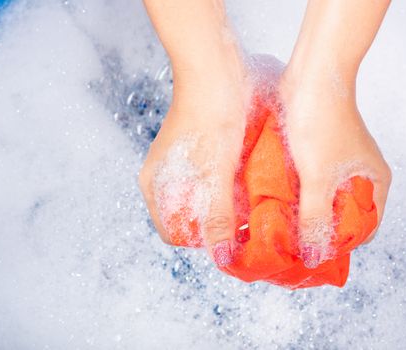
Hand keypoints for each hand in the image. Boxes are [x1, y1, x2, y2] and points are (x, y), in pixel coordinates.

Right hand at [139, 56, 249, 264]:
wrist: (215, 68)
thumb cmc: (209, 116)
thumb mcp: (215, 172)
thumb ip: (217, 214)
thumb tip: (221, 255)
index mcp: (155, 184)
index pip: (172, 231)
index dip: (199, 241)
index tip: (228, 238)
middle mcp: (164, 176)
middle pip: (188, 216)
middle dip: (215, 224)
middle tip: (244, 225)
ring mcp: (181, 162)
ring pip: (201, 198)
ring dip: (224, 206)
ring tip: (250, 205)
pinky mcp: (198, 150)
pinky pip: (210, 180)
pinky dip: (228, 187)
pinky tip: (248, 183)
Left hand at [278, 69, 390, 264]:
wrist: (309, 77)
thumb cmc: (322, 122)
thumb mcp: (318, 177)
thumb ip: (316, 218)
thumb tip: (314, 254)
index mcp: (373, 182)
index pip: (363, 228)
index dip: (340, 244)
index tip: (313, 255)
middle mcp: (358, 175)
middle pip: (340, 215)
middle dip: (317, 230)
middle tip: (291, 245)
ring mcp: (337, 164)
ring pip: (321, 199)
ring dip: (303, 212)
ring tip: (280, 228)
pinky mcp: (316, 153)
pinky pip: (307, 182)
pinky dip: (295, 194)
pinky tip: (275, 204)